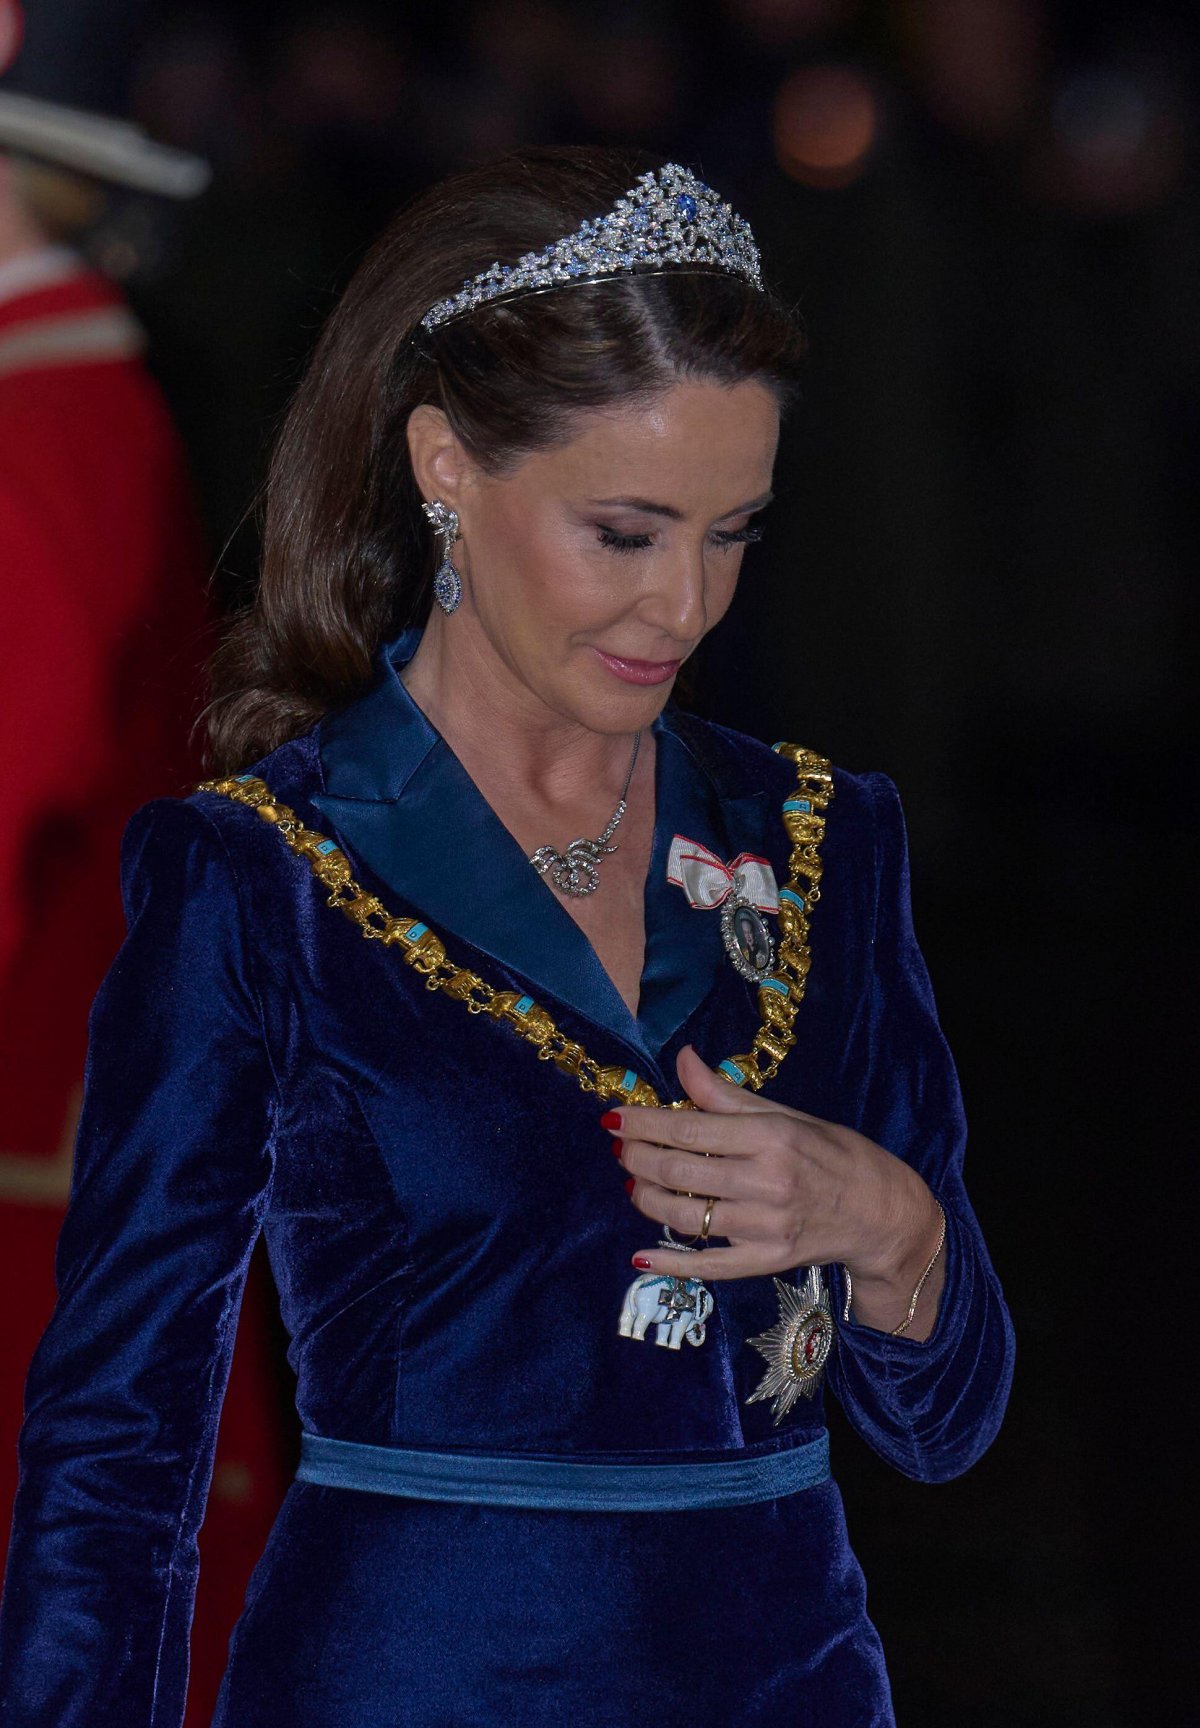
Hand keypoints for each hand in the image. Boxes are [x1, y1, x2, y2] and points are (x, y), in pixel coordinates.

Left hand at [610, 1046, 944, 1331]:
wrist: (880, 1211)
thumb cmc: (831, 1153)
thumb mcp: (784, 1114)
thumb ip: (726, 1094)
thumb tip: (682, 1059)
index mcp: (770, 1136)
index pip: (690, 1128)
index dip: (644, 1123)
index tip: (614, 1118)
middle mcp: (766, 1181)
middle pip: (679, 1173)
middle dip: (637, 1159)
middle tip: (620, 1149)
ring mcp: (765, 1227)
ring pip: (685, 1216)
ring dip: (646, 1199)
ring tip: (633, 1183)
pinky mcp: (766, 1262)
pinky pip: (708, 1266)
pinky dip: (670, 1262)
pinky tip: (640, 1253)